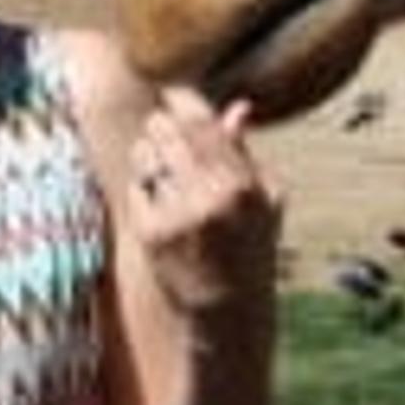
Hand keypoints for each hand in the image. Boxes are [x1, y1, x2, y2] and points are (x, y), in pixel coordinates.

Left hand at [122, 87, 280, 318]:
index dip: (181, 99)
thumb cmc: (251, 249)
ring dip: (149, 152)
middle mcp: (209, 197)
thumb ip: (248, 153)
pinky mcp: (151, 233)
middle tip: (162, 129)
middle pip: (168, 131)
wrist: (227, 310)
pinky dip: (144, 186)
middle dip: (162, 125)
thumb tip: (238, 107)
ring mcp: (178, 216)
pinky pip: (137, 186)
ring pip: (147, 154)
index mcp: (242, 184)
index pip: (202, 121)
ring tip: (162, 167)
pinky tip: (159, 200)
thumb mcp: (266, 202)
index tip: (173, 93)